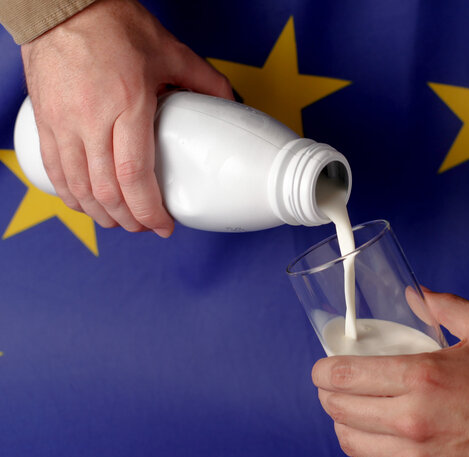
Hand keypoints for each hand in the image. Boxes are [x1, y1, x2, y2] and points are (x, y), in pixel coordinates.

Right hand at [21, 0, 232, 236]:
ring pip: (78, 187)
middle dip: (129, 220)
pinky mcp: (44, 121)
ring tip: (121, 222)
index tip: (164, 226)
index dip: (150, 210)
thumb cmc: (113, 24)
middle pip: (107, 191)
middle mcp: (91, 120)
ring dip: (100, 214)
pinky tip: (86, 204)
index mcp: (127, 105)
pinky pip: (54, 170)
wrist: (61, 5)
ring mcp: (62, 123)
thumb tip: (229, 103)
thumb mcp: (169, 51)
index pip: (135, 176)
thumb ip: (205, 80)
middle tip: (146, 228)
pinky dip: (70, 196)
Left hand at [312, 290, 468, 456]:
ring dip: (345, 423)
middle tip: (339, 386)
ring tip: (358, 412)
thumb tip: (413, 294)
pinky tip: (379, 439)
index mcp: (421, 377)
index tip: (324, 367)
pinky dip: (367, 452)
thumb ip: (445, 306)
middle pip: (337, 408)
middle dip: (330, 393)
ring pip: (348, 441)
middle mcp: (411, 420)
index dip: (323, 370)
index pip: (342, 375)